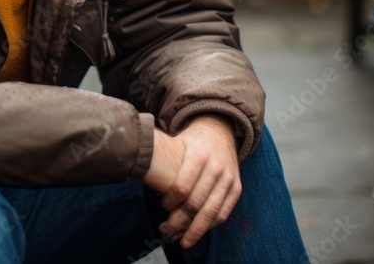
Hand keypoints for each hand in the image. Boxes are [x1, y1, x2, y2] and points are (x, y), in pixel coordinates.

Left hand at [152, 116, 241, 248]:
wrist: (219, 131)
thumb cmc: (190, 141)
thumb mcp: (176, 143)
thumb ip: (163, 160)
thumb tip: (137, 172)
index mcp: (198, 155)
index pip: (182, 187)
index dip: (170, 202)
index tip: (162, 206)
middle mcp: (216, 167)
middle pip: (196, 203)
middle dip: (180, 221)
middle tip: (168, 230)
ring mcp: (228, 178)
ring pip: (212, 212)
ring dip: (196, 230)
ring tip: (183, 241)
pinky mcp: (237, 187)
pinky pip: (224, 213)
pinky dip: (210, 226)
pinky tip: (198, 231)